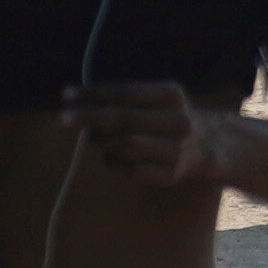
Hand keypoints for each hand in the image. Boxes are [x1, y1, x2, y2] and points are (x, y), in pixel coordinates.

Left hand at [60, 78, 212, 187]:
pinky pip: (129, 169)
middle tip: (62, 119)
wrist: (205, 147)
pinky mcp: (170, 176)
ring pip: (124, 145)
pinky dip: (113, 162)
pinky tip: (111, 156)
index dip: (93, 94)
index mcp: (171, 95)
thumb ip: (120, 100)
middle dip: (89, 118)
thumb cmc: (164, 117)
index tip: (66, 95)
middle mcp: (177, 121)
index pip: (125, 92)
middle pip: (123, 119)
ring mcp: (175, 150)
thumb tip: (78, 104)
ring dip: (101, 141)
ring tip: (92, 138)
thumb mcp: (153, 99)